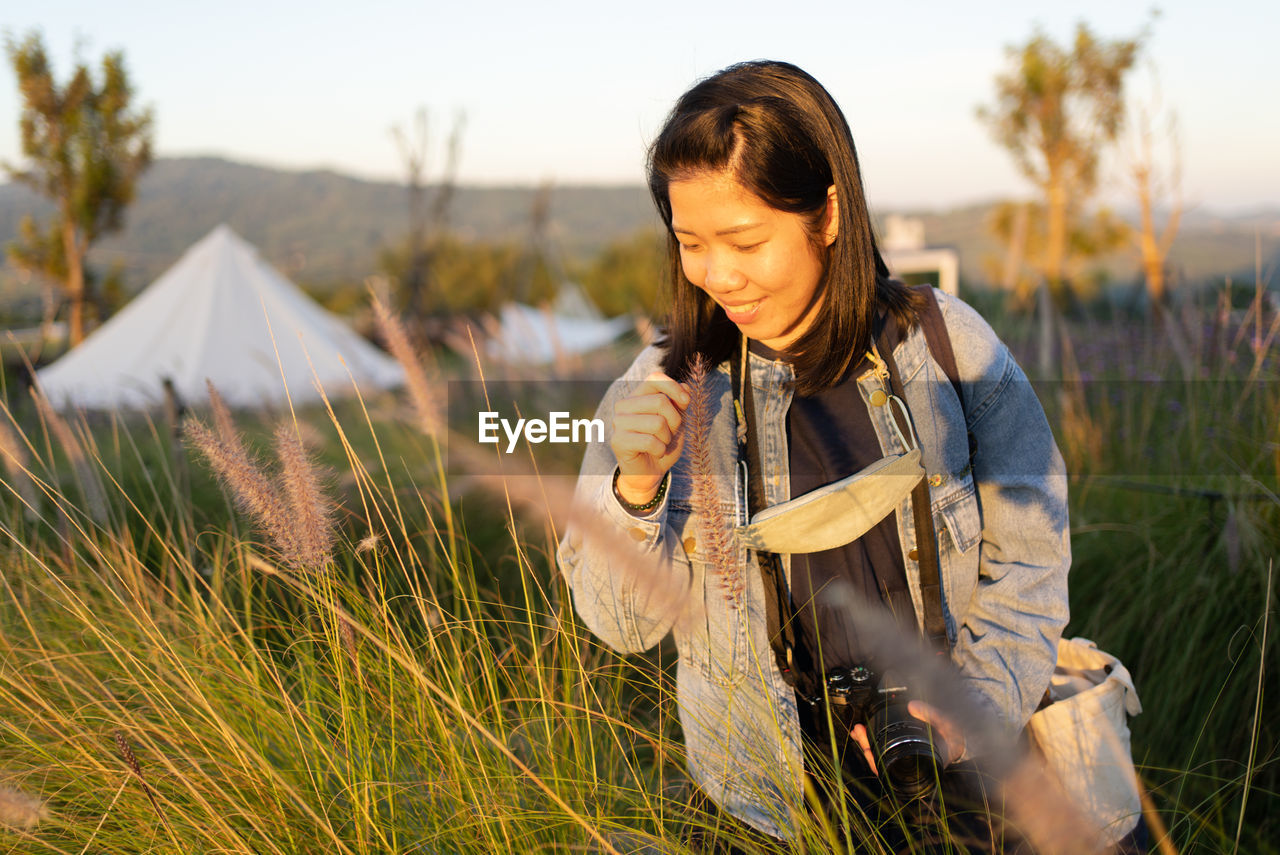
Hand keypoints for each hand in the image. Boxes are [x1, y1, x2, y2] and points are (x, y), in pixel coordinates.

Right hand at [610, 371, 689, 504]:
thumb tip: (685, 386)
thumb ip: (680, 403)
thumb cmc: (663, 444)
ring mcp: (618, 422)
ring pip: (657, 422)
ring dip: (667, 438)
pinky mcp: (618, 441)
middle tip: (671, 434)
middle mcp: (624, 405)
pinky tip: (655, 453)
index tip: (686, 401)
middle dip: (675, 420)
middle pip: (660, 401)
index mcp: (637, 396)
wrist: (650, 472)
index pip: (654, 378)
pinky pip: (650, 441)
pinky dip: (660, 450)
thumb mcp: (677, 421)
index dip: (673, 387)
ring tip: (661, 444)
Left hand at [851, 700, 964, 775]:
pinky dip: (874, 739)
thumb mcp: (947, 723)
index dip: (877, 762)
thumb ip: (931, 714)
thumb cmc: (953, 735)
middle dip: (867, 747)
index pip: (892, 769)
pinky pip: (883, 748)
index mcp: (921, 764)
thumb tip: (912, 706)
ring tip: (858, 729)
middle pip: (881, 762)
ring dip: (867, 742)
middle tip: (859, 731)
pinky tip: (865, 730)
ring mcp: (904, 757)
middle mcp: (910, 765)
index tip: (866, 748)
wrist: (959, 737)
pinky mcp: (902, 748)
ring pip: (880, 755)